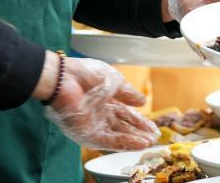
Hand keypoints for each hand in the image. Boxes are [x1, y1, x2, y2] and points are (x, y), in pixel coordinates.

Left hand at [42, 56, 158, 151]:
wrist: (65, 79)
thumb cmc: (87, 74)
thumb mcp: (114, 81)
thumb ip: (128, 93)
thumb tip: (143, 100)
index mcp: (106, 99)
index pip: (126, 112)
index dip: (140, 120)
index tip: (152, 126)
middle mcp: (100, 113)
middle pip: (123, 126)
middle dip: (139, 132)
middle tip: (154, 137)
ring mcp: (94, 124)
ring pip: (118, 135)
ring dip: (134, 140)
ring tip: (149, 143)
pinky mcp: (88, 133)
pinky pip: (109, 141)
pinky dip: (124, 143)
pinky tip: (138, 144)